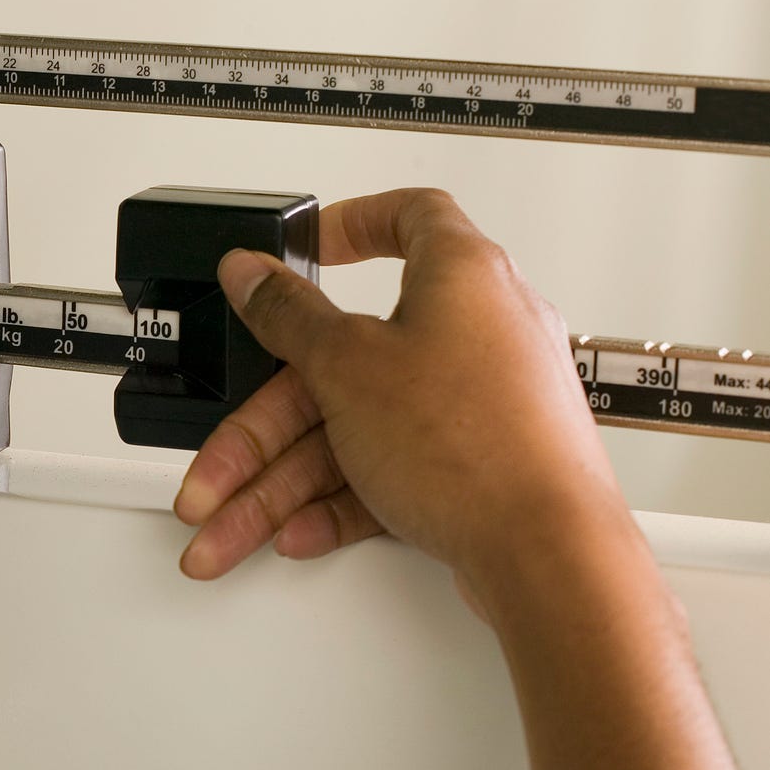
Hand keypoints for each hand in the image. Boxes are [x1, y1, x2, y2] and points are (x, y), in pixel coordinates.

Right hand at [173, 189, 629, 593]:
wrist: (547, 555)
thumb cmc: (478, 448)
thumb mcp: (347, 366)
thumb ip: (288, 314)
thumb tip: (253, 271)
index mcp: (463, 275)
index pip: (409, 215)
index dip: (351, 223)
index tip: (308, 246)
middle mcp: (482, 330)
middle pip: (347, 358)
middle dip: (267, 422)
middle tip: (223, 452)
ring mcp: (484, 401)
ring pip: (360, 426)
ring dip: (285, 479)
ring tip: (235, 519)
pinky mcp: (482, 462)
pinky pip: (392, 466)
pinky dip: (341, 493)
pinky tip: (300, 527)